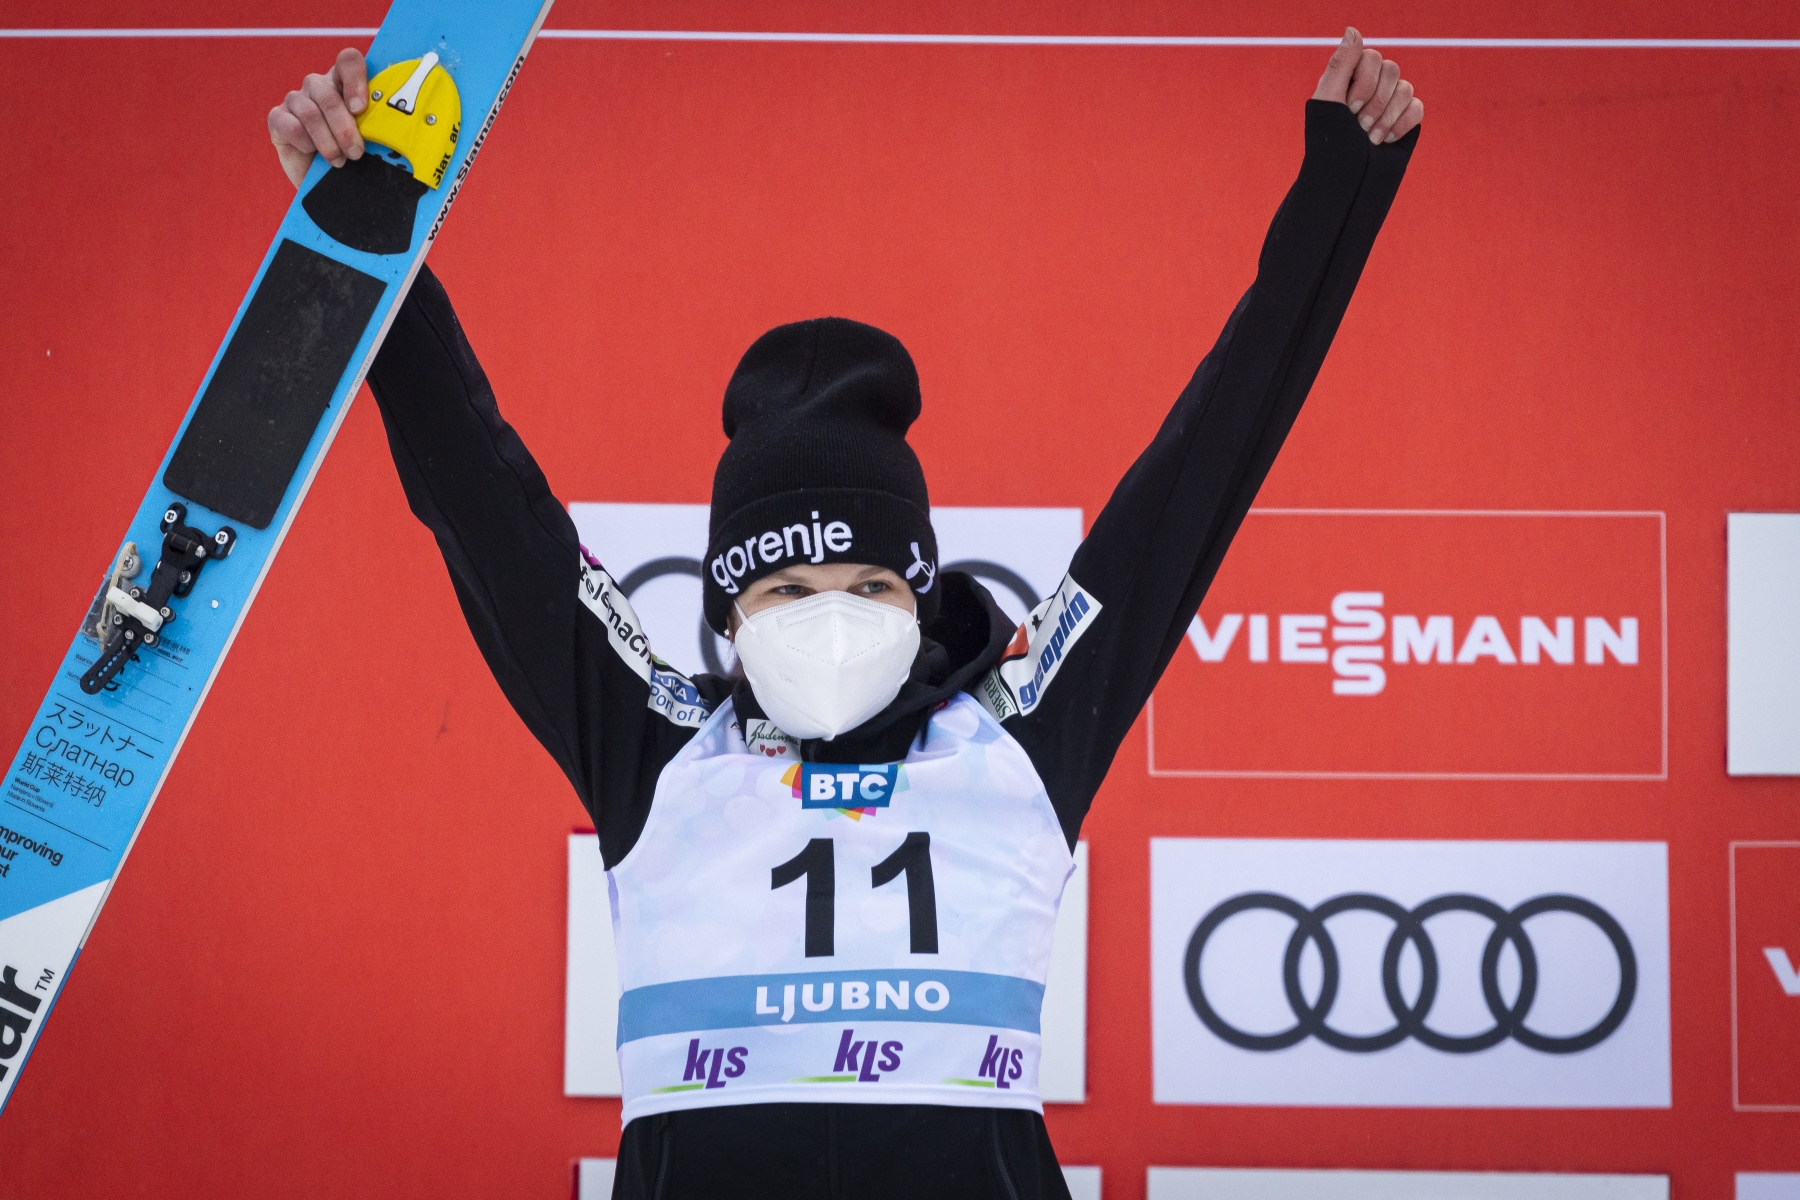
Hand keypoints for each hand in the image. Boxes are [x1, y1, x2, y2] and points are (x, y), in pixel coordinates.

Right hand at [268, 48, 369, 188]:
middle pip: (328, 94)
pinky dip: (303, 141)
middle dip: (344, 127)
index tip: (361, 109)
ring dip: (327, 140)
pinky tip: (312, 152)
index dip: (355, 79)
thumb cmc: (355, 158)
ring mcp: (296, 100)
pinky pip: (287, 123)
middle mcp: (319, 87)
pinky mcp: (278, 118)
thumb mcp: (372, 142)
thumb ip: (380, 128)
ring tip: (339, 161)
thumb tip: (397, 130)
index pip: (349, 61)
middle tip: (356, 152)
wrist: (329, 185)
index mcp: (345, 84)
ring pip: (310, 111)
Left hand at [1313, 28, 1422, 144]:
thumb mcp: (1329, 104)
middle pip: (1391, 69)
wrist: (1348, 184)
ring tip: (1370, 139)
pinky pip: (1418, 107)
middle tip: (1359, 128)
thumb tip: (1353, 29)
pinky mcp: (1406, 121)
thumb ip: (1340, 65)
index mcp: (1347, 80)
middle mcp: (1369, 87)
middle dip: (1375, 102)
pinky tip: (1387, 141)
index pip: (1370, 57)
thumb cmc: (1331, 147)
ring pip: (1406, 87)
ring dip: (1387, 116)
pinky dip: (1403, 124)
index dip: (1363, 83)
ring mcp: (1389, 103)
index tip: (1349, 109)